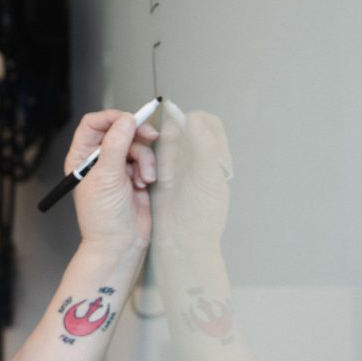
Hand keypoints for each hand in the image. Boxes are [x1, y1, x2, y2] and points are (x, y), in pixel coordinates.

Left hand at [67, 110, 157, 254]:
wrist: (121, 243)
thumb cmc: (103, 217)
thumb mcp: (107, 176)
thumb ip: (116, 145)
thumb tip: (126, 120)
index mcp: (81, 157)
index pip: (93, 124)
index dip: (112, 118)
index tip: (130, 120)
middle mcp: (97, 159)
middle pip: (119, 130)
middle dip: (135, 136)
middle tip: (150, 137)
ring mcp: (117, 167)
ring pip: (136, 144)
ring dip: (144, 159)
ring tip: (144, 178)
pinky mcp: (134, 175)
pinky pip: (145, 159)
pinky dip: (148, 168)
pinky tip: (145, 184)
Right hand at [151, 109, 231, 249]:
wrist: (180, 242)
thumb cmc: (200, 215)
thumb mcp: (208, 177)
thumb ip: (205, 145)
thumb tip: (194, 117)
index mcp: (216, 158)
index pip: (210, 125)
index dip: (196, 119)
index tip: (182, 122)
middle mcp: (197, 160)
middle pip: (185, 129)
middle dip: (172, 129)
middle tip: (162, 137)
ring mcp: (178, 168)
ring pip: (167, 142)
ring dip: (158, 144)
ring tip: (155, 154)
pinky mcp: (160, 176)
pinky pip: (153, 156)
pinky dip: (148, 156)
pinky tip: (146, 165)